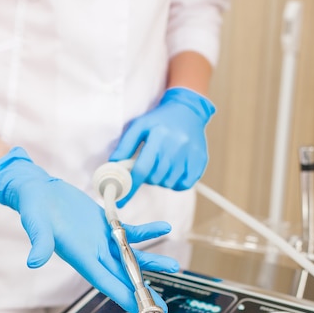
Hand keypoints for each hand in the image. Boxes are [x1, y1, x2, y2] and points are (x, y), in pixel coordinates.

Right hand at [0, 147, 178, 312]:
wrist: (38, 191)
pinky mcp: (106, 225)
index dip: (124, 296)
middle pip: (123, 277)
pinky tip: (164, 228)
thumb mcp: (36, 224)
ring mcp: (102, 240)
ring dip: (152, 262)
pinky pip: (131, 231)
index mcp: (80, 257)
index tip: (141, 311)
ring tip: (174, 266)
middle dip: (142, 292)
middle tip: (162, 307)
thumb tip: (34, 260)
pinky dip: (148, 231)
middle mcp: (94, 253)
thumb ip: (40, 242)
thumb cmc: (34, 208)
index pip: (106, 282)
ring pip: (131, 256)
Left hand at [109, 87, 214, 205]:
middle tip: (148, 166)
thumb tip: (113, 165)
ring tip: (162, 164)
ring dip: (160, 180)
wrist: (189, 111)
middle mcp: (177, 146)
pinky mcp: (200, 162)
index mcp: (160, 136)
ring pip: (168, 183)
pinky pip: (184, 185)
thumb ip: (125, 146)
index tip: (121, 201)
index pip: (142, 169)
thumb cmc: (160, 120)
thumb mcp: (140, 126)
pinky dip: (175, 183)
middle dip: (147, 178)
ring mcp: (191, 155)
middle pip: (155, 178)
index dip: (130, 187)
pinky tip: (173, 170)